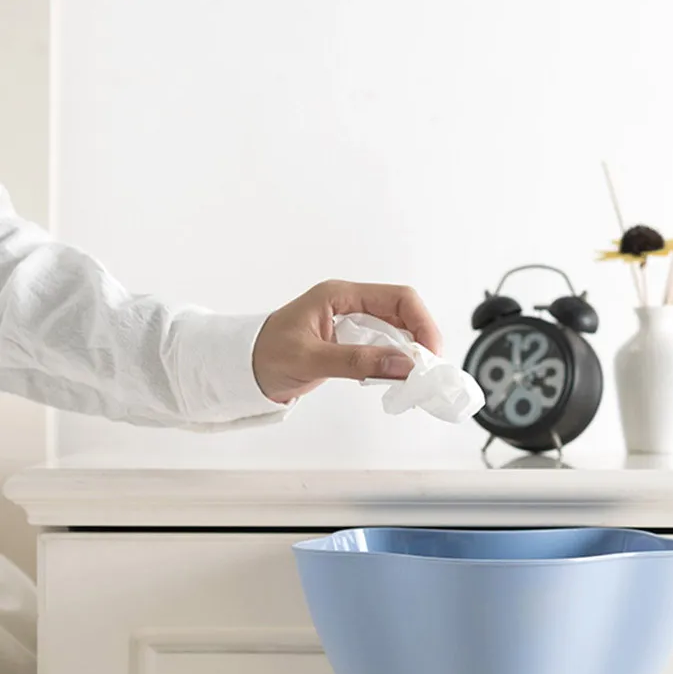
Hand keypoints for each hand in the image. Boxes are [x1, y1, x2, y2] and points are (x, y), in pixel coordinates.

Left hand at [252, 280, 443, 402]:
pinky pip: (385, 347)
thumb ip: (356, 361)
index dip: (421, 323)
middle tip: (428, 370)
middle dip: (421, 339)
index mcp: (340, 296)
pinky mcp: (351, 342)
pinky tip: (398, 377)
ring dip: (411, 352)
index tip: (429, 354)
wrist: (241, 369)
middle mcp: (350, 305)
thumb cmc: (265, 356)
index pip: (398, 298)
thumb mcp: (310, 359)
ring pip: (397, 331)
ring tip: (416, 377)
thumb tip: (402, 364)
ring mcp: (351, 323)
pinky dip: (397, 362)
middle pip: (403, 313)